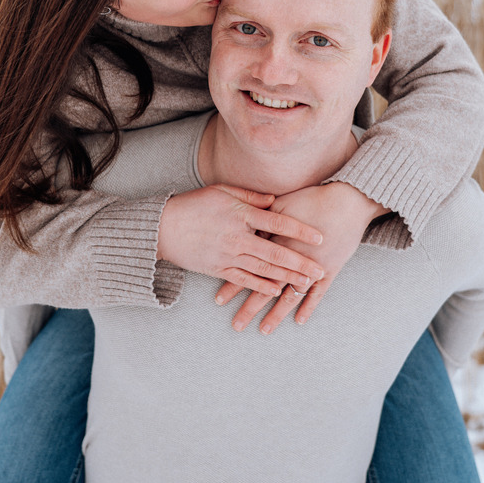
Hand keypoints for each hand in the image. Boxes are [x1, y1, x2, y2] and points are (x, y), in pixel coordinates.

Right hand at [157, 184, 323, 296]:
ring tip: (306, 283)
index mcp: (240, 213)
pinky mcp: (218, 269)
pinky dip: (261, 286)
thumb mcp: (221, 191)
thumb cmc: (193, 205)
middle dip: (300, 262)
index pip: (278, 221)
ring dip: (287, 277)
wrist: (163, 228)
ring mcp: (228, 255)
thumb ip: (250, 196)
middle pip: (276, 251)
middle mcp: (237, 236)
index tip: (319, 237)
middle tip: (321, 269)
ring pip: (264, 269)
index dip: (300, 230)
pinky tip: (276, 291)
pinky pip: (244, 280)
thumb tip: (275, 200)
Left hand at [216, 182, 387, 330]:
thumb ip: (260, 220)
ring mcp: (312, 269)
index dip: (234, 284)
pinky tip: (299, 322)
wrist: (347, 202)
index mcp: (276, 244)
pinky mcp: (330, 270)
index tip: (219, 299)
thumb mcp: (280, 206)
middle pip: (267, 289)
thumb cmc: (312, 199)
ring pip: (290, 297)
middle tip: (236, 325)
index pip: (250, 268)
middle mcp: (292, 261)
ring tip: (264, 330)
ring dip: (276, 315)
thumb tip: (242, 229)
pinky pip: (318, 294)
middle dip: (250, 308)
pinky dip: (309, 307)